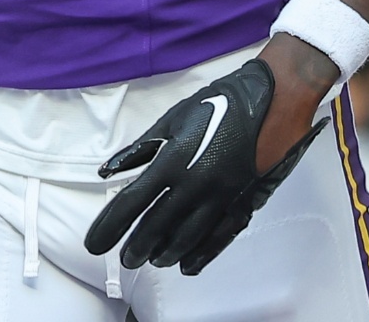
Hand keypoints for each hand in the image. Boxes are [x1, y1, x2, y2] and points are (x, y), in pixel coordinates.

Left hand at [83, 56, 329, 275]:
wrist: (273, 103)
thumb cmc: (220, 105)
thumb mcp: (174, 119)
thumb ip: (140, 149)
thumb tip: (107, 171)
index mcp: (173, 160)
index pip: (132, 201)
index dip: (110, 226)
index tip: (95, 244)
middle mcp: (195, 185)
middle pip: (158, 226)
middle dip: (137, 246)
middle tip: (125, 260)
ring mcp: (221, 198)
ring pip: (188, 237)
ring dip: (166, 252)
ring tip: (153, 261)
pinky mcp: (243, 203)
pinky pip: (219, 237)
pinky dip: (202, 255)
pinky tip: (187, 265)